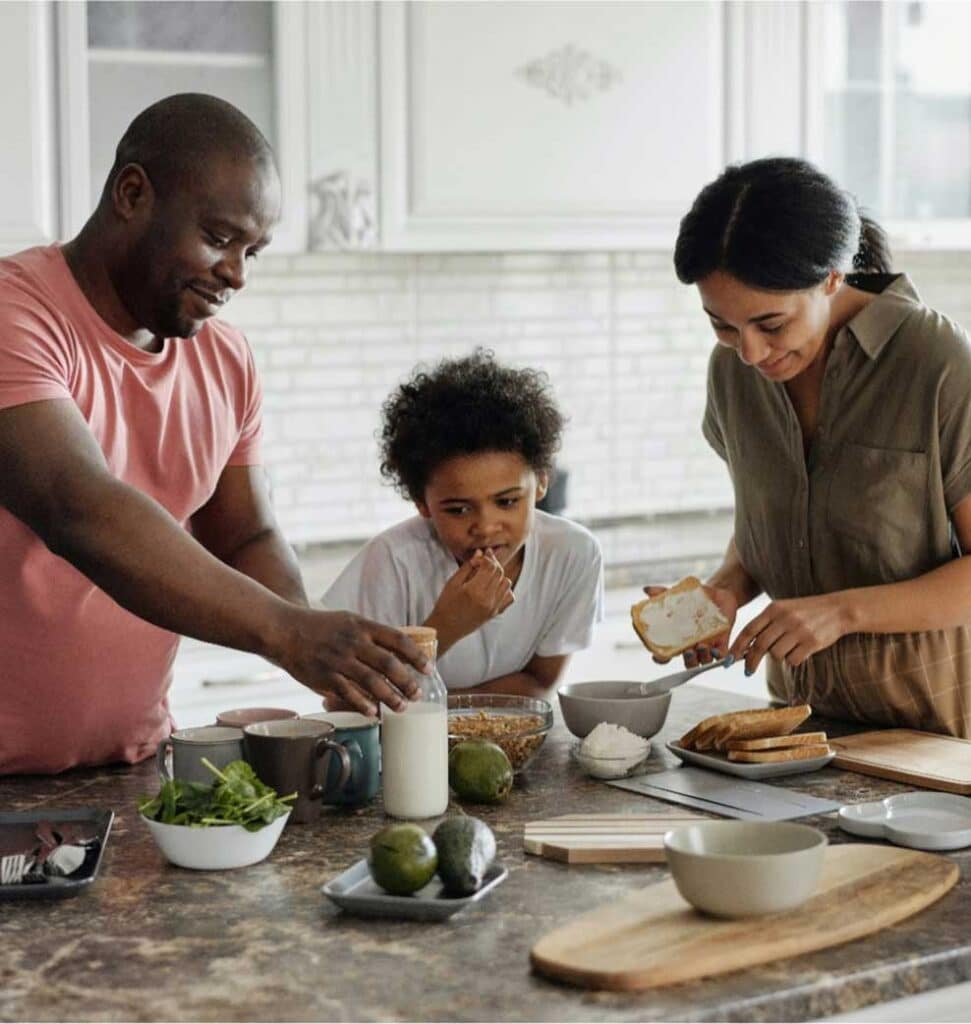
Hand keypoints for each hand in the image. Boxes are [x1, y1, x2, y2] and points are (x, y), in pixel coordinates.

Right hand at [275, 608, 427, 716]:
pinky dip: (363, 704)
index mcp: (362, 626)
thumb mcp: (349, 621)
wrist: (285, 630)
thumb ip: (371, 635)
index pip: (398, 639)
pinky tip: (374, 712)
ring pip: (372, 682)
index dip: (416, 656)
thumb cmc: (320, 626)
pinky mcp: (325, 677)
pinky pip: (348, 693)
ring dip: (391, 697)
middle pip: (389, 664)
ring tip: (402, 707)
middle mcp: (353, 642)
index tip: (429, 668)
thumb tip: (398, 652)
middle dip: (408, 682)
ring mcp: (339, 660)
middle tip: (418, 694)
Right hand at [429, 549, 514, 645]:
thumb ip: (468, 566)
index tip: (480, 556)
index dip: (486, 557)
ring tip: (487, 575)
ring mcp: (493, 607)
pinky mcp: (495, 613)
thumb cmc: (446, 604)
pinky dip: (505, 589)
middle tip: (484, 561)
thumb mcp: (453, 582)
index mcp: (474, 590)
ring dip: (499, 576)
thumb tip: (480, 553)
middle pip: (499, 573)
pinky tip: (493, 587)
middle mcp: (487, 599)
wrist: (446, 628)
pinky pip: (509, 597)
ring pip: (506, 583)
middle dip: (493, 563)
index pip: (490, 566)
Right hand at [642, 583, 738, 666]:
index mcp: (678, 638)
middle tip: (686, 651)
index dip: (660, 658)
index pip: (666, 654)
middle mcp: (691, 645)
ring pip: (703, 661)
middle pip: (688, 663)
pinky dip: (718, 656)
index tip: (657, 655)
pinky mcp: (722, 642)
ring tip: (702, 646)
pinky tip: (715, 649)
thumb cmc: (694, 598)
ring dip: (702, 657)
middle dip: (687, 661)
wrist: (717, 593)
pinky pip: (721, 656)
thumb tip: (646, 589)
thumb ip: (662, 593)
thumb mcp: (678, 595)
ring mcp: (707, 645)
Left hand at [729, 593, 849, 674]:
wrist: (838, 610)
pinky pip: (792, 660)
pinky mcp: (811, 642)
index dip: (737, 647)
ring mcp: (798, 630)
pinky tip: (800, 651)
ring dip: (778, 657)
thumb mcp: (784, 610)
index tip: (730, 659)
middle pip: (759, 645)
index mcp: (774, 609)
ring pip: (776, 654)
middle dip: (751, 661)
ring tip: (789, 648)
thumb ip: (766, 624)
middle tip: (748, 671)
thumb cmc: (806, 612)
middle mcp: (784, 618)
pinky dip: (792, 660)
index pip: (749, 630)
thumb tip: (746, 647)